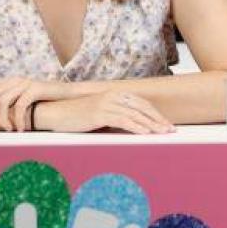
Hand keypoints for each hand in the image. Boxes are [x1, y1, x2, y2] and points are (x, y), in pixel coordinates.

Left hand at [0, 77, 72, 132]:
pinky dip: (17, 119)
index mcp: (9, 82)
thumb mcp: (24, 101)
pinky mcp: (36, 88)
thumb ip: (10, 104)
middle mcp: (15, 80)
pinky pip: (19, 106)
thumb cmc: (47, 102)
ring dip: (1, 119)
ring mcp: (25, 83)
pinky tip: (21, 129)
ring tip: (6, 130)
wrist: (71, 95)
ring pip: (2, 101)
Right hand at [37, 91, 174, 133]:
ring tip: (162, 133)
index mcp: (116, 94)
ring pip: (135, 114)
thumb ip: (117, 117)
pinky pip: (123, 120)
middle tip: (170, 130)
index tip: (166, 124)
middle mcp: (114, 96)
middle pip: (142, 108)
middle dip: (158, 120)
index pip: (142, 104)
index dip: (156, 114)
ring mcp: (107, 103)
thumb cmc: (78, 116)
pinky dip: (137, 127)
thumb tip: (134, 127)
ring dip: (151, 125)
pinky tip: (146, 133)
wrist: (55, 113)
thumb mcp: (101, 114)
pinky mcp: (100, 112)